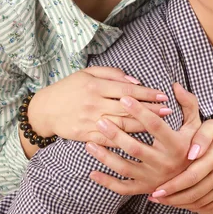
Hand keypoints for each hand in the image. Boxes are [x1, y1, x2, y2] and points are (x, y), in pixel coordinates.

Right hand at [28, 66, 170, 143]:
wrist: (44, 110)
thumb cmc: (69, 88)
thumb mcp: (87, 73)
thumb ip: (112, 74)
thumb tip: (135, 81)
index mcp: (95, 86)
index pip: (127, 90)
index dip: (146, 93)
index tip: (163, 95)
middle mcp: (94, 104)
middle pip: (127, 108)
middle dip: (150, 110)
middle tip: (168, 111)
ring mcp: (90, 121)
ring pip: (121, 125)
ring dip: (142, 125)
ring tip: (159, 125)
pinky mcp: (86, 136)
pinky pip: (109, 140)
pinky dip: (125, 140)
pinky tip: (140, 140)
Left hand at [86, 83, 200, 194]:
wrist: (196, 179)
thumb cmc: (192, 146)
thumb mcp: (196, 125)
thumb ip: (188, 104)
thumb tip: (175, 86)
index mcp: (176, 145)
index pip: (155, 126)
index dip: (140, 111)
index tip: (124, 98)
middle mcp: (164, 164)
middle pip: (135, 148)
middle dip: (116, 134)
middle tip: (100, 120)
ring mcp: (153, 179)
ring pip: (125, 168)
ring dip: (105, 156)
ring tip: (89, 143)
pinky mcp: (144, 189)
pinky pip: (122, 188)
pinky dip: (106, 182)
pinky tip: (92, 172)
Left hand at [148, 118, 212, 212]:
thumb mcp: (211, 126)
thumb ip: (200, 137)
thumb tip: (190, 154)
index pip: (191, 177)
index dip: (172, 187)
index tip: (156, 191)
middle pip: (194, 194)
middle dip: (172, 199)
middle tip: (154, 198)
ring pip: (201, 202)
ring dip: (181, 204)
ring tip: (164, 200)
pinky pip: (211, 205)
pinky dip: (194, 206)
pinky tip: (181, 202)